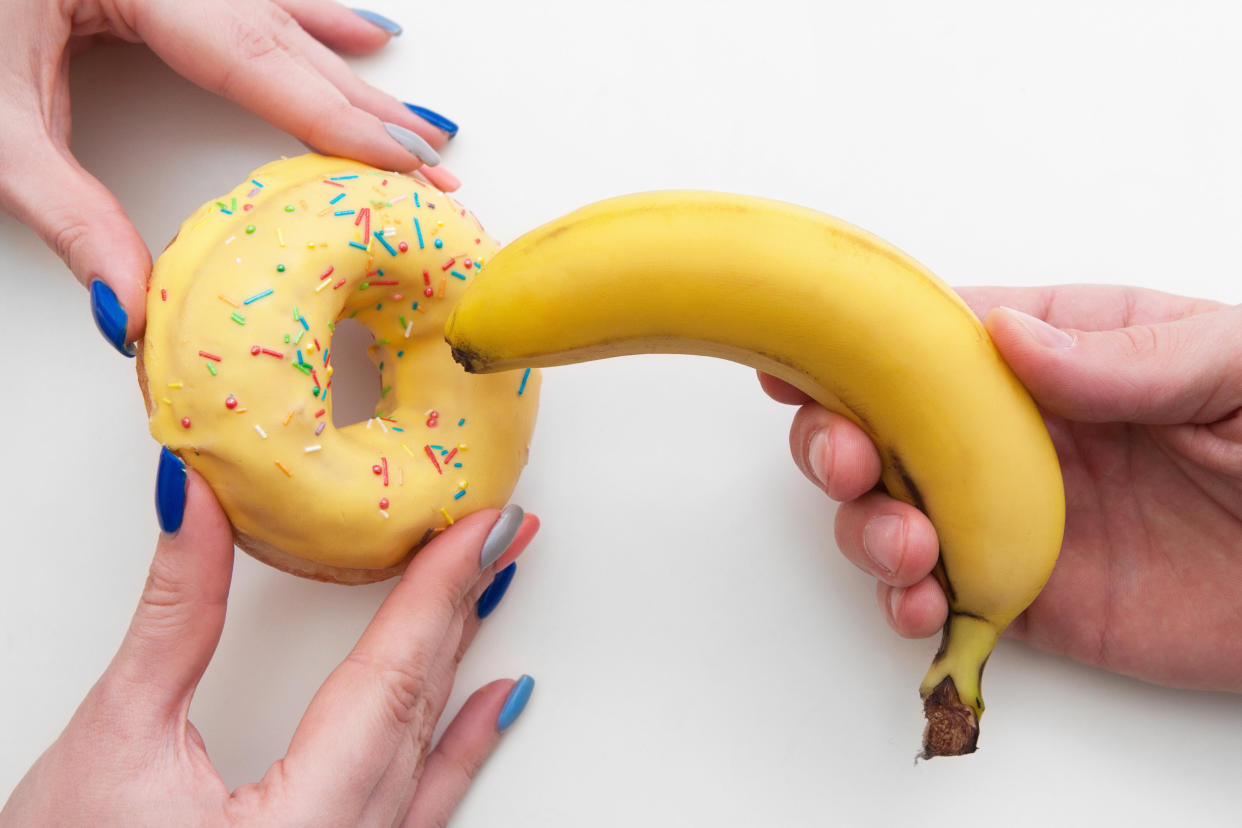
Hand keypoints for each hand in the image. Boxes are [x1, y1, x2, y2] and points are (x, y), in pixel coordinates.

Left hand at [0, 0, 459, 356]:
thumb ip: (64, 215)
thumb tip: (127, 307)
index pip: (254, 57)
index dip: (335, 117)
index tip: (402, 160)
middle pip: (280, 29)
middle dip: (361, 98)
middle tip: (433, 152)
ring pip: (276, 1)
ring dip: (347, 54)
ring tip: (410, 98)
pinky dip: (308, 10)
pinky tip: (351, 19)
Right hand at [1, 455, 537, 825]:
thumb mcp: (117, 734)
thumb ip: (176, 615)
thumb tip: (197, 504)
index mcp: (301, 827)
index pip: (386, 680)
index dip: (436, 590)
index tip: (480, 527)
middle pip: (414, 708)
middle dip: (458, 607)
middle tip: (496, 533)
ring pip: (424, 749)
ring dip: (457, 661)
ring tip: (489, 588)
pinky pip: (424, 805)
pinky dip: (461, 747)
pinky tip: (496, 703)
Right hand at [761, 284, 1241, 692]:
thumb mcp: (1237, 366)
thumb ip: (1129, 355)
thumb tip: (1012, 336)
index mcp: (1058, 357)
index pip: (934, 339)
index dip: (857, 345)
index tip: (802, 355)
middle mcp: (1016, 437)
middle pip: (885, 426)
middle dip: (836, 440)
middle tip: (847, 460)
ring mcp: (1011, 518)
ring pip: (891, 512)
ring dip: (865, 528)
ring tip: (907, 545)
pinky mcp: (1025, 598)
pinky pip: (938, 597)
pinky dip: (906, 605)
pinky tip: (921, 603)